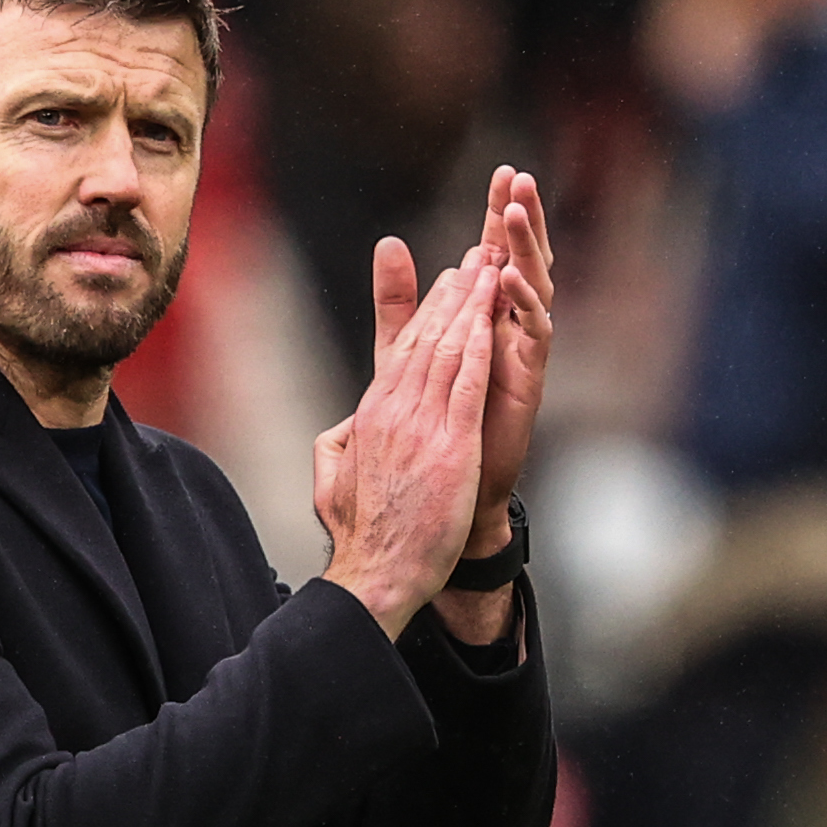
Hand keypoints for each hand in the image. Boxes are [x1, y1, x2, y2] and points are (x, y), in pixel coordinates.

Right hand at [317, 258, 499, 637]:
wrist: (377, 571)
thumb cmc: (362, 536)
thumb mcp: (333, 482)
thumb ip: (336, 447)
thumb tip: (340, 429)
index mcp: (369, 417)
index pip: (400, 353)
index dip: (425, 314)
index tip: (445, 286)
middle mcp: (393, 410)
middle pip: (425, 338)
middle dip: (452, 293)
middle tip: (474, 256)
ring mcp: (421, 424)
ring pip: (447, 348)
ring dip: (470, 304)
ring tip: (489, 266)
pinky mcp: (450, 443)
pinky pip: (467, 379)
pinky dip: (480, 341)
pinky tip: (493, 314)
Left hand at [369, 167, 552, 559]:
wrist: (449, 483)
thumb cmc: (437, 416)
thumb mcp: (407, 348)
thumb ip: (399, 299)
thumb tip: (388, 242)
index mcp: (486, 313)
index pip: (496, 251)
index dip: (500, 213)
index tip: (504, 172)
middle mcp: (510, 325)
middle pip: (522, 258)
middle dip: (522, 219)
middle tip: (520, 178)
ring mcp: (522, 349)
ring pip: (534, 286)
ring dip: (526, 249)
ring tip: (515, 214)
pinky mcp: (528, 377)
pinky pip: (534, 332)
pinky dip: (523, 303)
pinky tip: (509, 278)